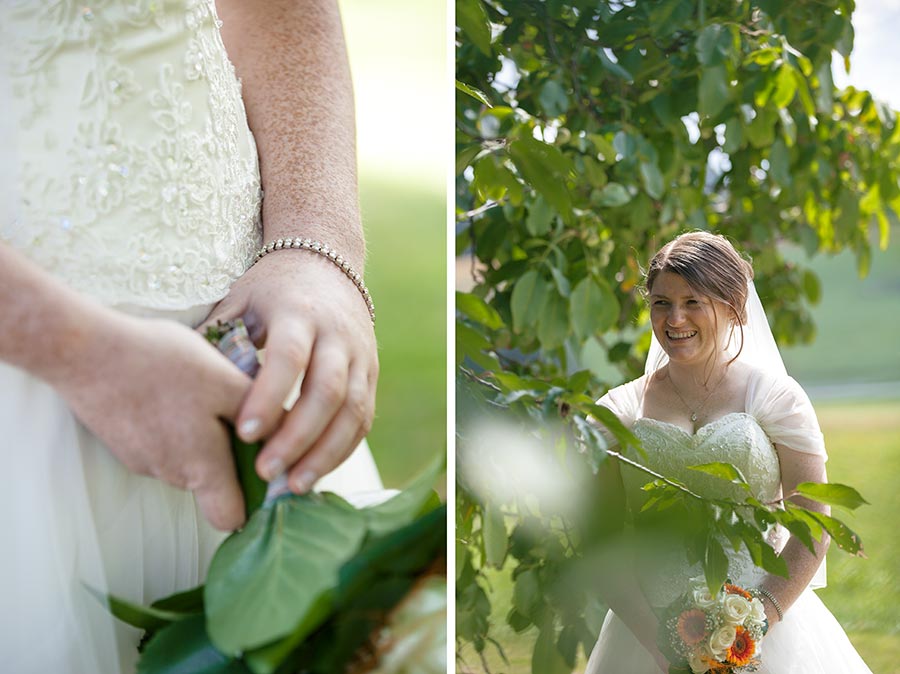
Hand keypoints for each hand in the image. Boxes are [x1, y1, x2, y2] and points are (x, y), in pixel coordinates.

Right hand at [53, 311, 250, 530]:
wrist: (86, 351)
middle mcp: (170, 474)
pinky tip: (172, 391)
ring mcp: (141, 461)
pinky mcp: (123, 443)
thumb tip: (289, 436)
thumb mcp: (227, 382)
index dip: (253, 502)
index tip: (267, 469)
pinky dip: (173, 426)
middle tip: (236, 413)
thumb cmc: (162, 364)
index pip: (231, 518)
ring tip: (201, 394)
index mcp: (201, 468)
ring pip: (186, 461)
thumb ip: (263, 415)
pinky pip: (161, 444)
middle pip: (212, 485)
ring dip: (200, 437)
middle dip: (230, 456)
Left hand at [202, 250, 377, 493]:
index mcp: (299, 313)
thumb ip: (217, 338)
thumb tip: (180, 382)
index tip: (244, 433)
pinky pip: (364, 419)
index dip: (269, 397)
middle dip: (298, 437)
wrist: (327, 263)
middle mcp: (337, 335)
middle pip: (328, 391)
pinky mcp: (372, 373)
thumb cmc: (272, 289)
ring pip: (353, 411)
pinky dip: (342, 450)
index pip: (289, 358)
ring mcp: (361, 355)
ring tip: (294, 486)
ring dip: (325, 453)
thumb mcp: (240, 299)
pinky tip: (315, 473)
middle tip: (266, 472)